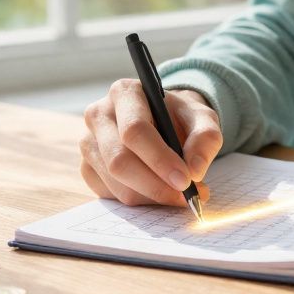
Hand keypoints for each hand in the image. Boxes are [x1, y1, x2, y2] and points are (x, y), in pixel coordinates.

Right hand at [80, 81, 221, 206]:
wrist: (165, 121)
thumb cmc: (180, 117)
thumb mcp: (202, 118)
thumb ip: (206, 138)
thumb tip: (195, 170)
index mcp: (124, 93)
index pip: (135, 130)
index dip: (160, 159)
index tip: (185, 180)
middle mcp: (99, 115)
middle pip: (119, 160)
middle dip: (155, 185)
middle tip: (185, 197)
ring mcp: (88, 142)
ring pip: (115, 182)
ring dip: (150, 196)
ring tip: (177, 194)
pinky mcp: (87, 167)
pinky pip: (110, 194)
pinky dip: (138, 200)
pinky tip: (156, 191)